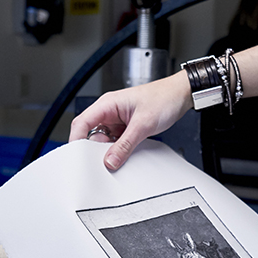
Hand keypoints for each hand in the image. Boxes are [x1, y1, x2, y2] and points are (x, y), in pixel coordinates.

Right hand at [69, 72, 192, 169]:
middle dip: (95, 149)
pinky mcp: (126, 127)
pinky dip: (118, 150)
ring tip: (118, 158)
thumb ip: (125, 145)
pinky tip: (124, 155)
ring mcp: (117, 120)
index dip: (76, 141)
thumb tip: (110, 161)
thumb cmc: (163, 98)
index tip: (78, 158)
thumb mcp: (143, 125)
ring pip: (104, 140)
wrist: (180, 96)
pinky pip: (116, 142)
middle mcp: (109, 111)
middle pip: (91, 134)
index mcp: (107, 104)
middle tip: (103, 162)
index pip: (82, 123)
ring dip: (109, 150)